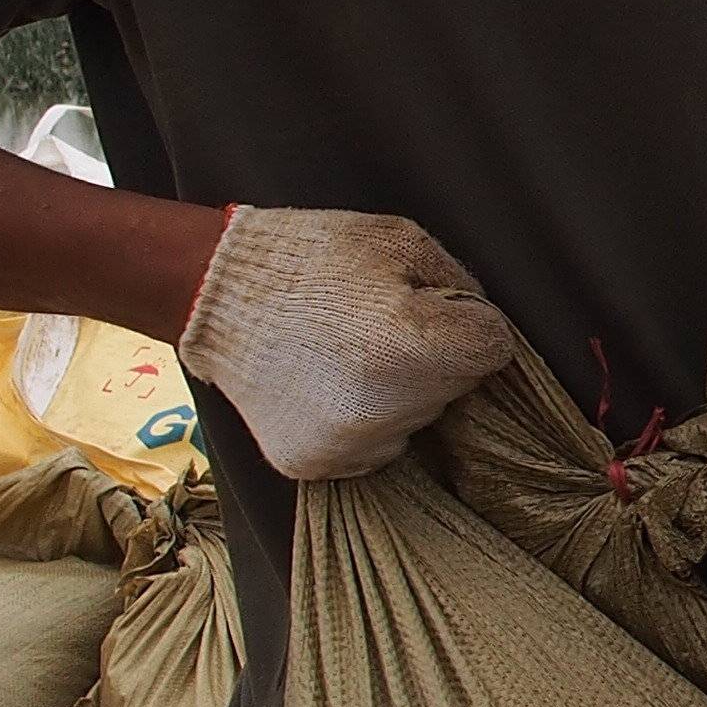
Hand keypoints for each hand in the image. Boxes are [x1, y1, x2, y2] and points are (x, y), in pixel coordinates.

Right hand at [176, 207, 518, 477]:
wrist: (212, 291)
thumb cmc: (314, 256)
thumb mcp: (400, 241)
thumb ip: (459, 284)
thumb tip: (486, 323)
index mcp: (415, 345)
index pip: (494, 350)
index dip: (470, 324)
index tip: (436, 311)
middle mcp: (387, 405)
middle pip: (455, 389)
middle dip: (434, 360)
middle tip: (377, 328)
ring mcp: (351, 443)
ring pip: (415, 422)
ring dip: (398, 394)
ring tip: (344, 355)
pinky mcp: (317, 465)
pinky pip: (371, 448)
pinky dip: (359, 421)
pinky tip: (324, 385)